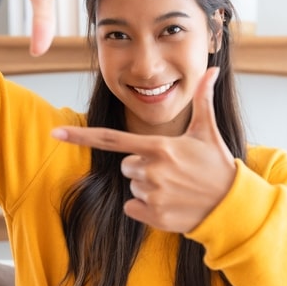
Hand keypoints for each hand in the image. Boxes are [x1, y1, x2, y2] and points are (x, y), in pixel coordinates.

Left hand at [52, 68, 236, 232]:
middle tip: (171, 170)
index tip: (56, 133)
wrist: (231, 205)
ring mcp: (152, 194)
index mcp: (159, 147)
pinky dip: (146, 208)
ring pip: (131, 186)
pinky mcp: (154, 216)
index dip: (81, 136)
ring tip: (174, 187)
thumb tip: (212, 68)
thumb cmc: (217, 165)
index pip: (111, 139)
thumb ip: (203, 99)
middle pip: (125, 166)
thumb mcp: (208, 131)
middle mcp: (151, 170)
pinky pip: (132, 208)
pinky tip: (169, 203)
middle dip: (141, 167)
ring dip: (146, 187)